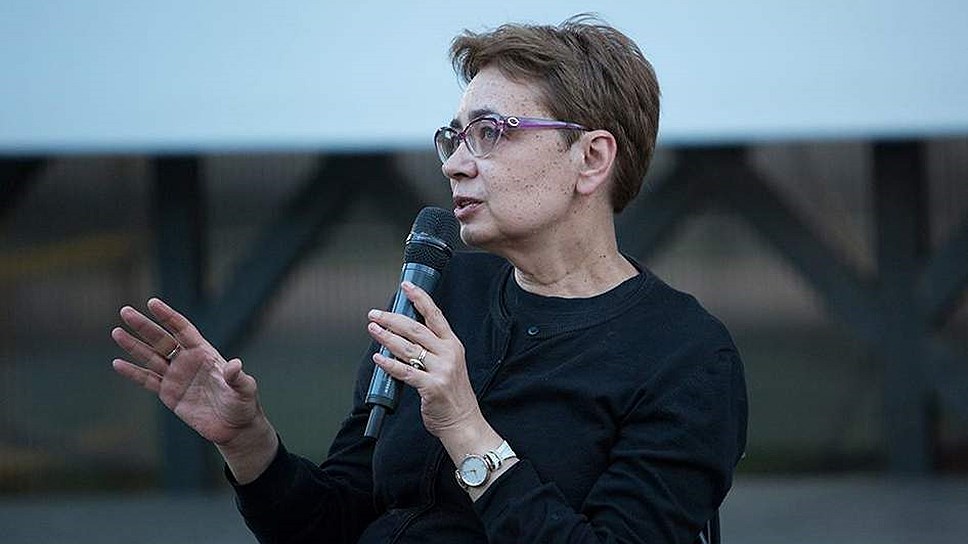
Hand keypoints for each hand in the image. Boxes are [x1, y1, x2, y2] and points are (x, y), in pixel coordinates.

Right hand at [111, 298, 264, 446]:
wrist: (234, 427)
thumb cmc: (243, 404)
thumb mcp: (244, 389)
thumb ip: (237, 377)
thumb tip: (235, 365)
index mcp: (204, 353)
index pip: (182, 330)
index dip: (168, 316)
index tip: (152, 303)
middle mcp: (187, 361)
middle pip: (161, 340)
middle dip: (144, 326)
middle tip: (125, 311)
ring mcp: (176, 377)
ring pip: (150, 357)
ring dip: (133, 345)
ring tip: (116, 332)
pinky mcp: (169, 394)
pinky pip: (148, 380)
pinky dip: (133, 373)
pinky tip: (117, 363)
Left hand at [365, 282, 483, 440]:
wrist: (464, 422)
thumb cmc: (453, 394)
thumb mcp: (450, 364)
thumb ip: (433, 349)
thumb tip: (403, 334)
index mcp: (453, 345)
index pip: (435, 315)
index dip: (420, 298)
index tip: (406, 286)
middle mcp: (448, 354)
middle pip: (416, 329)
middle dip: (392, 319)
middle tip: (375, 314)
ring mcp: (441, 371)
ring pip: (408, 348)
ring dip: (386, 337)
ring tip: (373, 330)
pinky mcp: (432, 388)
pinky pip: (406, 372)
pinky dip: (389, 364)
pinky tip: (379, 358)